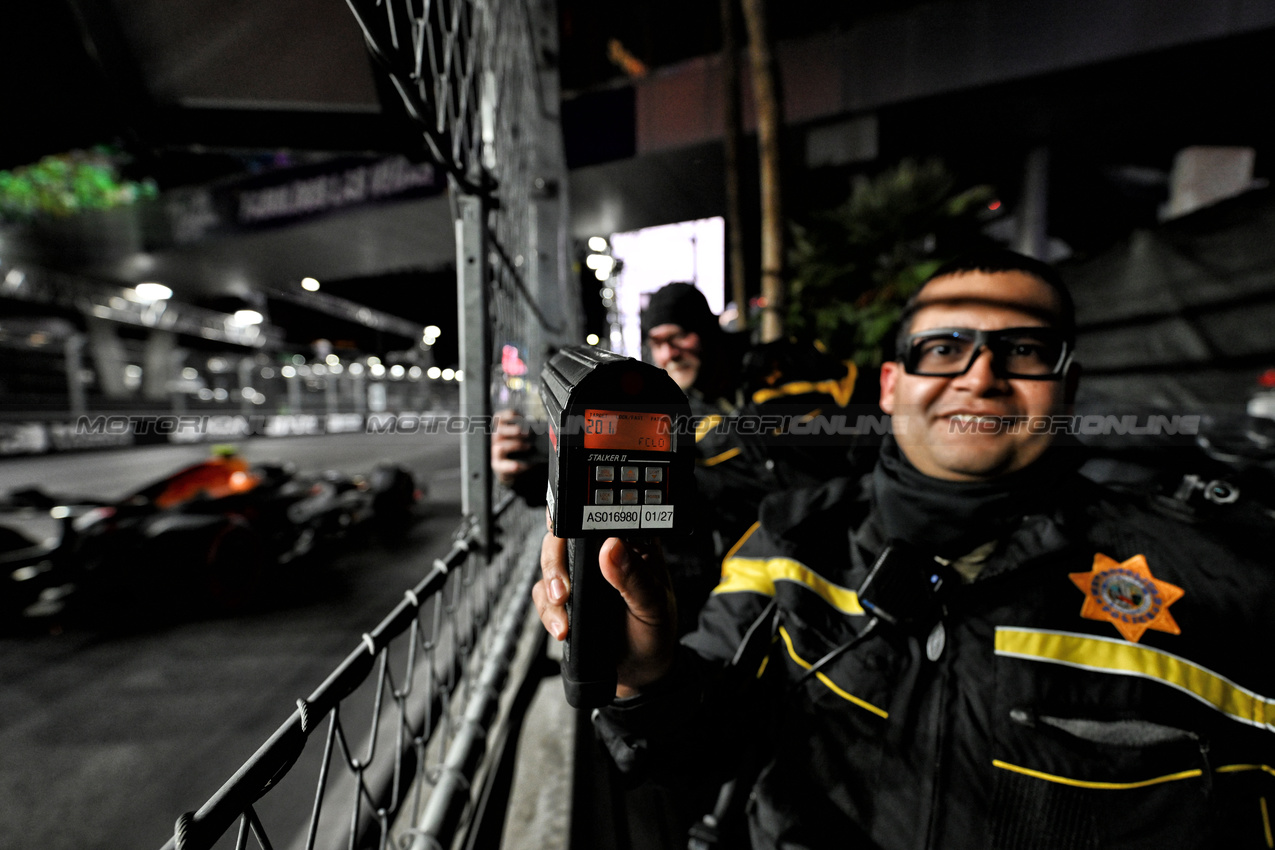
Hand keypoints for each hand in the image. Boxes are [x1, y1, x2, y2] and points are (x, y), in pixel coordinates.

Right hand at [491, 409, 531, 485]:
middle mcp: (497, 439)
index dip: (509, 415)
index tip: (521, 417)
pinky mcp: (498, 464)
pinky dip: (509, 465)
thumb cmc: (520, 448)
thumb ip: (528, 430)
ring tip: (528, 447)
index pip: (499, 418)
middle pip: (499, 431)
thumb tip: (540, 427)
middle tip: (527, 433)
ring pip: (500, 446)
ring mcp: (496, 452)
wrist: (515, 466)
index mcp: (502, 429)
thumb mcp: (523, 437)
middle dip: (514, 431)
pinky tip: (517, 465)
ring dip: (515, 445)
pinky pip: (501, 465)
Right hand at [533, 530, 678, 697]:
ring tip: (562, 608)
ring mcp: (580, 576)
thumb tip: (612, 547)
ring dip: (550, 586)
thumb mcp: (654, 605)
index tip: (568, 533)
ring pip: (548, 564)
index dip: (580, 517)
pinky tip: (562, 627)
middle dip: (556, 560)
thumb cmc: (655, 631)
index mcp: (630, 543)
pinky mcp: (565, 599)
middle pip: (564, 537)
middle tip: (564, 589)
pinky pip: (543, 595)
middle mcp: (601, 554)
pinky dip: (547, 611)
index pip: (600, 517)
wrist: (641, 671)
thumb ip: (634, 578)